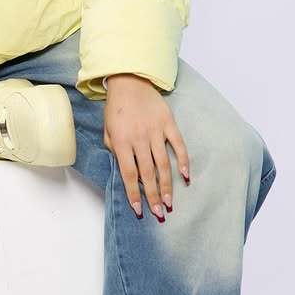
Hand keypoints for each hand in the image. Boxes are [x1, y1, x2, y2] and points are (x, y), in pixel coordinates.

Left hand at [102, 74, 190, 219]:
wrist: (129, 81)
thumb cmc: (116, 108)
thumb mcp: (107, 130)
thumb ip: (114, 150)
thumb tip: (125, 170)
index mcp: (121, 142)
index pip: (129, 174)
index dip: (134, 194)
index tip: (139, 210)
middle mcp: (139, 139)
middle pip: (147, 174)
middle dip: (153, 196)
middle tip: (159, 213)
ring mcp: (155, 131)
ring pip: (163, 163)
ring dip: (168, 185)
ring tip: (170, 202)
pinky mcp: (168, 123)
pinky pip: (178, 144)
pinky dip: (184, 160)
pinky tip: (187, 176)